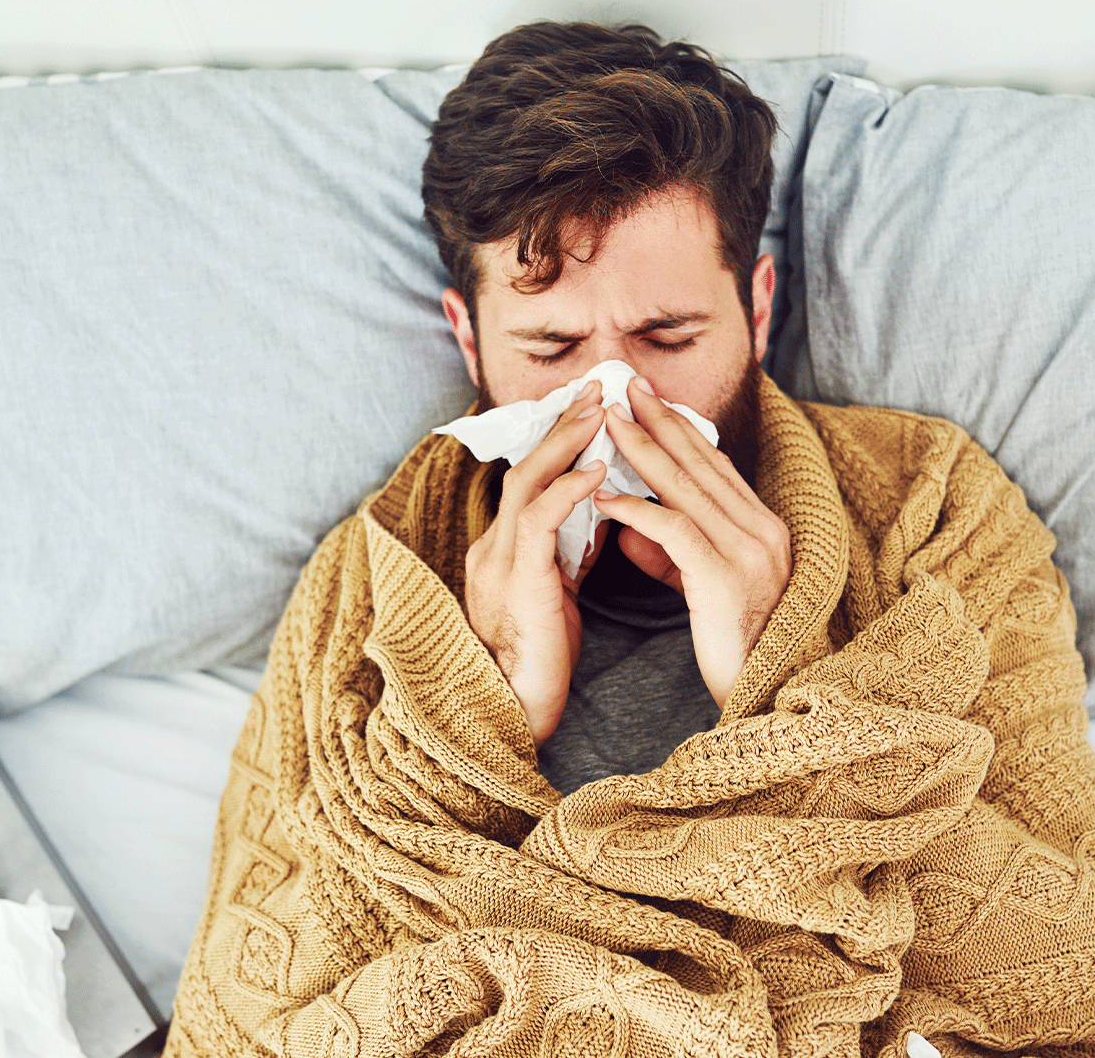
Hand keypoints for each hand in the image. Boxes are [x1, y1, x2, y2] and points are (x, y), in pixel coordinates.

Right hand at [464, 382, 610, 747]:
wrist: (517, 708)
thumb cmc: (541, 659)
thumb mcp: (557, 592)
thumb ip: (569, 552)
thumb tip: (601, 517)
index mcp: (501, 549)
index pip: (529, 479)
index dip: (558, 441)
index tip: (592, 408)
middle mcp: (492, 545)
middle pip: (524, 465)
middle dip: (562, 423)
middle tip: (600, 386)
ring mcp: (499, 559)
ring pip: (527, 481)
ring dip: (566, 441)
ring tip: (600, 410)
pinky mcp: (517, 578)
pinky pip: (539, 519)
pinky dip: (569, 488)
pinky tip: (599, 469)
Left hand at [595, 375, 791, 707]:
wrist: (766, 692)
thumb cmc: (734, 646)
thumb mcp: (702, 589)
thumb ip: (671, 555)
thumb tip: (629, 529)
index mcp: (762, 528)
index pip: (715, 466)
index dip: (679, 430)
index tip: (647, 400)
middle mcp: (761, 530)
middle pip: (701, 463)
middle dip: (659, 421)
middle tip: (625, 386)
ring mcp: (748, 551)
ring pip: (686, 486)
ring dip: (642, 449)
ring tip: (607, 423)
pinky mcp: (725, 577)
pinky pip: (674, 530)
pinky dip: (637, 508)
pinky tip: (605, 496)